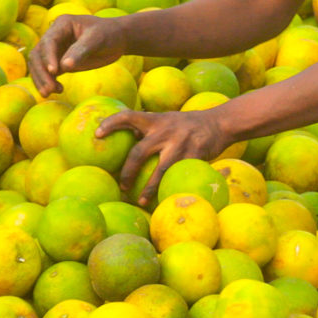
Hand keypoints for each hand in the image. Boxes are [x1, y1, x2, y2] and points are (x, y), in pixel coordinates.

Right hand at [29, 14, 129, 96]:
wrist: (117, 39)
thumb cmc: (109, 34)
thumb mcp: (97, 39)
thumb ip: (81, 51)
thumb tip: (64, 67)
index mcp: (62, 25)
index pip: (49, 41)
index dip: (48, 56)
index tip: (54, 71)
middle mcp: (54, 36)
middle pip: (39, 55)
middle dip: (42, 72)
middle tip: (50, 89)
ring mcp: (55, 49)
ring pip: (39, 65)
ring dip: (42, 79)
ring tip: (50, 92)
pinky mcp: (59, 61)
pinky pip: (48, 72)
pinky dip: (48, 82)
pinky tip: (56, 90)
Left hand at [104, 108, 230, 203]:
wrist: (220, 122)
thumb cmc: (187, 124)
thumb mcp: (167, 119)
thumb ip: (149, 127)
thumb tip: (125, 136)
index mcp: (156, 120)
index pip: (128, 116)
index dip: (112, 123)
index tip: (97, 134)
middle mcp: (165, 130)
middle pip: (139, 153)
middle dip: (127, 172)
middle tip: (123, 187)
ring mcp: (181, 143)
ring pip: (160, 170)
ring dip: (149, 188)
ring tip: (140, 201)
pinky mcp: (195, 154)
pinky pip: (179, 175)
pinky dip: (170, 188)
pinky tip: (166, 199)